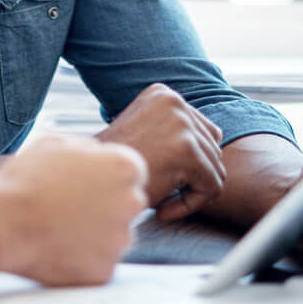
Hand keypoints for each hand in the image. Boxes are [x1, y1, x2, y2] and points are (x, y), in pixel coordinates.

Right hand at [0, 134, 147, 285]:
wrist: (5, 221)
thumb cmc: (26, 179)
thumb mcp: (58, 143)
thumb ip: (88, 149)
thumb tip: (96, 156)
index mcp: (125, 167)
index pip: (132, 175)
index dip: (107, 180)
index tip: (86, 186)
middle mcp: (132, 203)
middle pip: (128, 206)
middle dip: (107, 208)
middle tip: (71, 209)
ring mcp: (120, 240)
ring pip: (114, 238)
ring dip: (95, 235)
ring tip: (59, 229)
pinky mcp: (105, 270)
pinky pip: (97, 264)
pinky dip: (82, 260)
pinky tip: (57, 249)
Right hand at [96, 83, 224, 221]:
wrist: (87, 185)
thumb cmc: (113, 170)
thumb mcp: (144, 134)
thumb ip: (173, 129)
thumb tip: (215, 135)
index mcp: (162, 93)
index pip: (203, 130)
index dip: (189, 163)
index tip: (163, 179)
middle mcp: (174, 101)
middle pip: (213, 147)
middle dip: (191, 178)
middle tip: (162, 195)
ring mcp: (182, 122)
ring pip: (215, 168)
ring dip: (190, 192)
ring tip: (161, 202)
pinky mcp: (187, 148)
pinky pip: (212, 186)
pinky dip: (191, 204)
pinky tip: (162, 210)